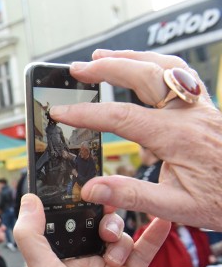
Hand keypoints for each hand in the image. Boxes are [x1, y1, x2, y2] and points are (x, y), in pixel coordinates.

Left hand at [14, 193, 170, 266]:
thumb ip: (31, 235)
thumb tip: (28, 199)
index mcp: (54, 257)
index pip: (62, 222)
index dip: (72, 206)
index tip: (82, 189)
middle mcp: (77, 261)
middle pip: (91, 225)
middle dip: (100, 215)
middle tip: (105, 208)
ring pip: (115, 236)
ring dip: (118, 234)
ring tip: (113, 250)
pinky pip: (140, 252)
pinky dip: (150, 237)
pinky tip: (159, 221)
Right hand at [49, 49, 221, 230]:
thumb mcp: (176, 208)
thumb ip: (131, 195)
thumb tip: (91, 189)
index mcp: (178, 137)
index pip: (121, 117)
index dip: (86, 113)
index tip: (61, 112)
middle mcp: (190, 114)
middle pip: (142, 76)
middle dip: (105, 69)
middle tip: (77, 70)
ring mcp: (200, 106)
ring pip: (164, 66)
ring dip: (130, 58)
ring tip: (102, 58)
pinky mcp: (205, 107)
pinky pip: (179, 73)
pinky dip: (154, 64)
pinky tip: (141, 68)